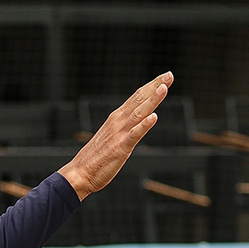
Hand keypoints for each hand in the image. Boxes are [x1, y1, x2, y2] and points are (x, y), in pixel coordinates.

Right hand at [60, 71, 172, 200]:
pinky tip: (153, 117)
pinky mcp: (120, 147)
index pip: (137, 97)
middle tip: (169, 75)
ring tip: (164, 88)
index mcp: (116, 118)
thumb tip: (137, 121)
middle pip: (140, 100)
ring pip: (139, 113)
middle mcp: (118, 121)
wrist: (79, 173)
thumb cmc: (96, 157)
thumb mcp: (111, 136)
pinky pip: (134, 135)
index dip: (151, 86)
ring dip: (152, 100)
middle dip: (156, 86)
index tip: (165, 77)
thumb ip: (124, 127)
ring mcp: (119, 134)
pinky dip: (144, 125)